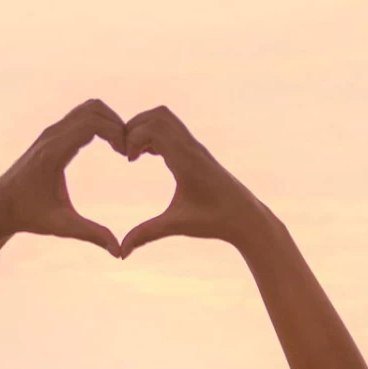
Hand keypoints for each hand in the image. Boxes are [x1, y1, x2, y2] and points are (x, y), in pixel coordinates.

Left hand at [0, 100, 126, 255]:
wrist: (0, 205)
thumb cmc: (30, 216)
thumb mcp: (63, 227)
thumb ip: (92, 235)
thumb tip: (119, 252)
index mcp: (54, 152)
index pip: (92, 123)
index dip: (116, 133)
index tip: (127, 155)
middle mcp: (52, 135)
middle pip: (93, 109)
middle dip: (116, 124)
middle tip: (128, 150)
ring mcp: (51, 131)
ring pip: (87, 108)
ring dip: (109, 121)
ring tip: (122, 147)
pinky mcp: (52, 134)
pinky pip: (80, 116)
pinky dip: (99, 123)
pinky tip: (109, 145)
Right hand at [119, 107, 270, 257]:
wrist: (246, 217)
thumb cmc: (215, 222)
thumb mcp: (177, 226)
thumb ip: (147, 234)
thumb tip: (122, 254)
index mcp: (186, 160)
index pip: (153, 128)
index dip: (133, 138)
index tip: (128, 161)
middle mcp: (191, 147)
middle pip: (158, 115)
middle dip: (135, 127)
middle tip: (126, 152)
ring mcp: (196, 146)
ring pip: (166, 117)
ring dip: (145, 128)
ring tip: (135, 153)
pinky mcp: (197, 150)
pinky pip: (173, 128)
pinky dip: (156, 134)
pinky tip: (148, 155)